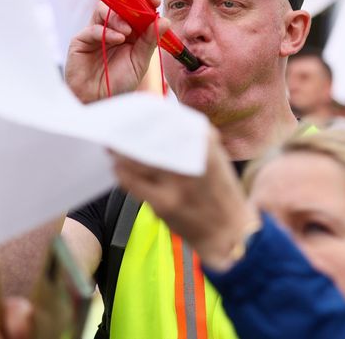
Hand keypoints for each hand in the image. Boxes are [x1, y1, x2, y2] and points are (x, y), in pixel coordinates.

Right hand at [65, 0, 169, 102]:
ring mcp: (95, 33)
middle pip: (119, 5)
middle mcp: (111, 30)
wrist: (98, 101)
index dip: (143, 0)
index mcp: (128, 33)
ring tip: (128, 32)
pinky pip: (93, 28)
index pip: (135, 10)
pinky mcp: (80, 41)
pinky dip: (107, 31)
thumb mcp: (139, 62)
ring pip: (104, 11)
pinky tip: (118, 39)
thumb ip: (149, 41)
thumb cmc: (118, 83)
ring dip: (119, 17)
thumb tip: (164, 19)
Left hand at [111, 128, 260, 270]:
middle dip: (127, 132)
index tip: (129, 113)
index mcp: (204, 140)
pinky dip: (122, 173)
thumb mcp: (211, 155)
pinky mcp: (165, 203)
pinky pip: (132, 182)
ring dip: (120, 152)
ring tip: (113, 147)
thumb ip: (185, 135)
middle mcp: (191, 158)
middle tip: (114, 127)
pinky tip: (119, 169)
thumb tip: (150, 116)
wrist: (231, 233)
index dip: (141, 115)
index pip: (163, 118)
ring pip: (135, 159)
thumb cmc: (218, 190)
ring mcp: (177, 181)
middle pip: (146, 136)